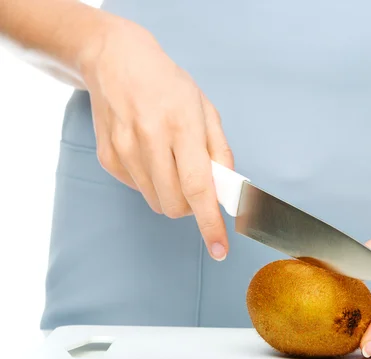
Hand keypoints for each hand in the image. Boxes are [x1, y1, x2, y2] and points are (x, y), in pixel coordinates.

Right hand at [80, 20, 231, 259]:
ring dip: (173, 195)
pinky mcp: (107, 157)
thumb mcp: (206, 111)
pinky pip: (138, 190)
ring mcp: (124, 150)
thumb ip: (220, 153)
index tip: (220, 249)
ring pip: (157, 202)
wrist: (116, 62)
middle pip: (176, 204)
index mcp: (181, 126)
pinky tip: (150, 155)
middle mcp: (149, 139)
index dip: (210, 223)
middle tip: (196, 183)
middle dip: (193, 207)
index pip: (198, 187)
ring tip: (171, 162)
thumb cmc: (169, 86)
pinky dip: (152, 183)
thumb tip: (227, 191)